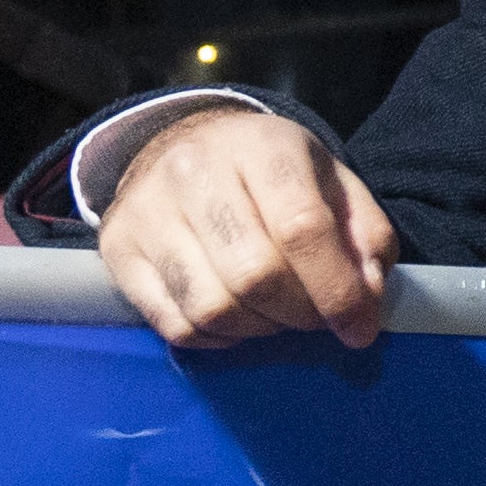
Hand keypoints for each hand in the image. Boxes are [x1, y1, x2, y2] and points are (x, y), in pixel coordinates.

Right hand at [96, 105, 399, 352]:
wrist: (184, 146)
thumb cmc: (272, 176)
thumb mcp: (332, 185)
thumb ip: (364, 237)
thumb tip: (366, 297)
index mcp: (262, 146)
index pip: (302, 227)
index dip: (337, 290)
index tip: (358, 327)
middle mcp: (196, 170)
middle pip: (255, 274)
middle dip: (299, 314)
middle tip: (315, 319)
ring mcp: (149, 209)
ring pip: (212, 307)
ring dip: (259, 330)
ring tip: (276, 316)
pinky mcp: (119, 248)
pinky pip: (175, 325)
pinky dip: (217, 339)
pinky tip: (237, 319)